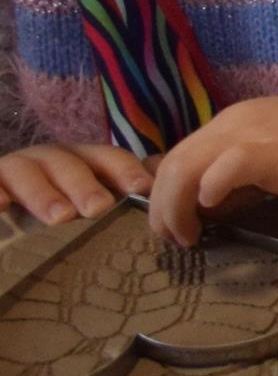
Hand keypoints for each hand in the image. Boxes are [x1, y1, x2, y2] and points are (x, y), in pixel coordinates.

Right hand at [0, 142, 153, 223]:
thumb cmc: (57, 201)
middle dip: (85, 184)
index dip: (126, 169)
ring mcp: (14, 169)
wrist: (3, 202)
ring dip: (45, 193)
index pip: (108, 158)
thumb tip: (163, 180)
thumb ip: (125, 185)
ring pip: (29, 172)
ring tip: (61, 218)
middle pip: (69, 164)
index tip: (143, 187)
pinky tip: (2, 207)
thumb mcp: (90, 193)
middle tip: (98, 208)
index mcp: (81, 160)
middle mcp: (49, 159)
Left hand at [147, 90, 277, 244]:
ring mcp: (252, 132)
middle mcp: (237, 121)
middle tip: (171, 241)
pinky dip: (205, 195)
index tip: (176, 227)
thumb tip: (214, 209)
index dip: (166, 194)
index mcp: (240, 122)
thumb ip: (250, 178)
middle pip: (172, 163)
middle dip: (160, 208)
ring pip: (183, 167)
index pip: (182, 156)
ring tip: (185, 239)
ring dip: (173, 209)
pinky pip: (219, 171)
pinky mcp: (271, 150)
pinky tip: (213, 217)